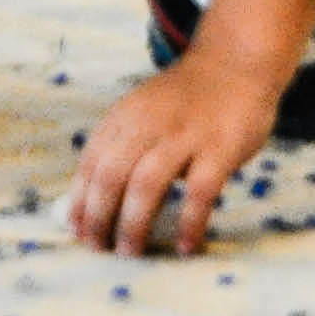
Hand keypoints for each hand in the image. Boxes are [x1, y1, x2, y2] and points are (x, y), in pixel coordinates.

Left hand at [69, 47, 288, 256]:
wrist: (236, 64)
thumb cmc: (186, 100)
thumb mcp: (143, 110)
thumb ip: (121, 145)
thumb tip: (91, 202)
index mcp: (125, 117)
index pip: (91, 164)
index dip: (80, 201)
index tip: (78, 232)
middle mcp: (150, 124)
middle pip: (111, 176)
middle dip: (99, 217)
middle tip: (100, 248)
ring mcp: (186, 135)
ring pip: (147, 185)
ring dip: (133, 224)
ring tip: (131, 252)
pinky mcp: (220, 148)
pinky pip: (200, 192)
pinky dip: (189, 223)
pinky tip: (186, 245)